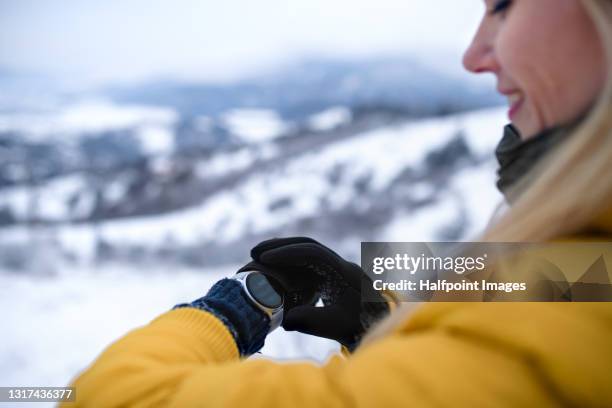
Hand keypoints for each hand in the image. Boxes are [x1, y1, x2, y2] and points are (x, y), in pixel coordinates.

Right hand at [250, 237, 390, 349]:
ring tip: (259, 257)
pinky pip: (309, 263)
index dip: (287, 253)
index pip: (313, 253)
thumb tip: (284, 321)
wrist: (380, 330)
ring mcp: (337, 269)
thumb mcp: (336, 326)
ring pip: (308, 252)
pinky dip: (290, 263)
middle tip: (255, 251)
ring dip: (284, 252)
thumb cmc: (360, 328)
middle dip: (281, 246)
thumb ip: (312, 321)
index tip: (265, 258)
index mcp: (344, 272)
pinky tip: (274, 269)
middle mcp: (341, 265)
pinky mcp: (333, 277)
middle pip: (308, 245)